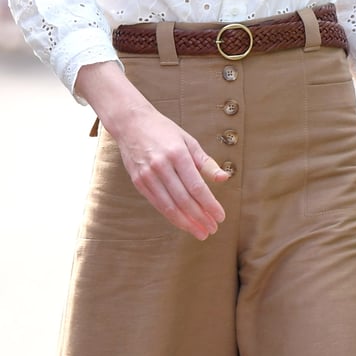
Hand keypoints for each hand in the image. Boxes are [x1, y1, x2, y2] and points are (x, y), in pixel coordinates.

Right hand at [114, 102, 230, 239]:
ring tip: (200, 232)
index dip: (210, 204)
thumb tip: (224, 179)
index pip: (196, 186)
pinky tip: (183, 223)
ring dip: (187, 223)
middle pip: (184, 199)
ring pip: (170, 206)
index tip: (221, 216)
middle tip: (213, 229)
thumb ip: (206, 162)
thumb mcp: (188, 141)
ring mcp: (148, 175)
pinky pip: (157, 204)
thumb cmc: (164, 131)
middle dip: (200, 217)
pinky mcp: (138, 182)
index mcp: (177, 153)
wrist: (131, 123)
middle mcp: (161, 165)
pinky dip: (171, 216)